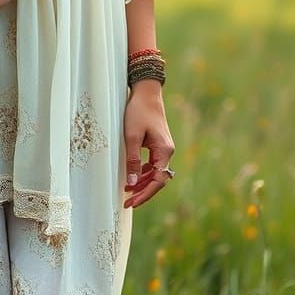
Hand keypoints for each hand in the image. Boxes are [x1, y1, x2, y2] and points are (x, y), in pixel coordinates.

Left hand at [123, 80, 174, 207]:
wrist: (146, 91)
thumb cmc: (138, 111)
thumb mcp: (131, 136)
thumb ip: (132, 160)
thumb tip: (131, 183)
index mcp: (164, 151)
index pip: (158, 180)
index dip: (145, 194)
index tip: (132, 202)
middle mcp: (167, 151)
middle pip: (157, 179)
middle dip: (142, 192)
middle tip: (127, 202)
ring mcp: (163, 148)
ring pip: (154, 172)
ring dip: (142, 183)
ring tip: (127, 192)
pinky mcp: (158, 144)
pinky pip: (152, 164)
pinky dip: (143, 172)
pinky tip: (133, 176)